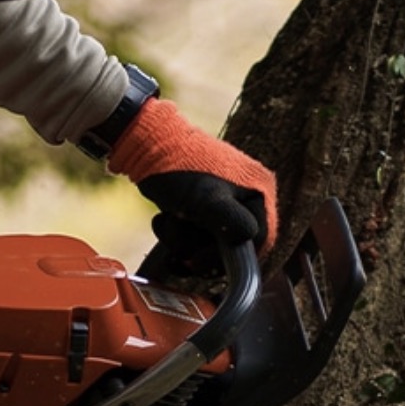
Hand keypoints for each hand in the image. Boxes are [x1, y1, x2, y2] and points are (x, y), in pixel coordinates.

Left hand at [106, 97, 277, 272]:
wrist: (145, 145)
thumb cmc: (178, 168)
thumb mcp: (207, 199)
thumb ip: (232, 225)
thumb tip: (246, 245)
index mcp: (259, 192)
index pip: (257, 240)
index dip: (228, 257)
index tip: (197, 260)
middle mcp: (247, 198)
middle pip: (232, 246)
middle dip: (199, 248)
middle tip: (177, 236)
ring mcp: (225, 203)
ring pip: (210, 244)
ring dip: (183, 241)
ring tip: (167, 221)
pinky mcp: (204, 207)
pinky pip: (197, 236)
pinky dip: (178, 235)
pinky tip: (164, 222)